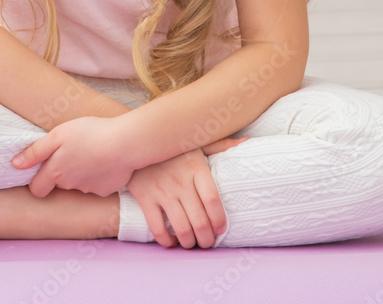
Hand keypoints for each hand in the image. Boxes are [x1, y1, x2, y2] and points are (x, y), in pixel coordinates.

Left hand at [10, 115, 133, 197]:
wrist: (125, 143)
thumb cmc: (90, 133)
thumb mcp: (58, 135)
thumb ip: (35, 151)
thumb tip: (15, 165)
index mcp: (56, 172)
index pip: (37, 189)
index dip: (38, 179)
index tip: (44, 167)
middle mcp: (70, 186)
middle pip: (58, 184)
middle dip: (61, 172)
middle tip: (72, 151)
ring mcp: (89, 190)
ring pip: (78, 184)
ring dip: (80, 172)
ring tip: (91, 151)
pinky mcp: (106, 190)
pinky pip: (96, 185)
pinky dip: (98, 175)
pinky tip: (104, 159)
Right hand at [125, 136, 249, 248]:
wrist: (135, 139)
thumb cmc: (171, 144)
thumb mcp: (196, 141)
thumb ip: (221, 145)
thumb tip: (247, 143)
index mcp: (196, 167)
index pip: (213, 200)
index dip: (219, 220)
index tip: (221, 229)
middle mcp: (180, 181)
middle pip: (199, 220)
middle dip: (207, 239)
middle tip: (208, 243)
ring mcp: (161, 190)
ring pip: (181, 228)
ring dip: (189, 243)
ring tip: (192, 243)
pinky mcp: (144, 197)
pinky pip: (157, 228)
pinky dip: (166, 241)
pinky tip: (172, 241)